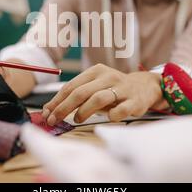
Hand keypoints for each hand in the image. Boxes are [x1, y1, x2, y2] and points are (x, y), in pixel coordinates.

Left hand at [42, 63, 167, 125]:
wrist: (145, 86)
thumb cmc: (114, 89)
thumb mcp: (95, 86)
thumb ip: (76, 95)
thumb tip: (50, 109)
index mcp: (95, 71)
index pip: (71, 86)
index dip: (57, 101)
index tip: (47, 113)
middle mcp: (108, 77)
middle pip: (81, 92)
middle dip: (64, 108)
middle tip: (54, 120)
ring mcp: (122, 88)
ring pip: (98, 98)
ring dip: (83, 111)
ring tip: (77, 119)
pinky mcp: (134, 101)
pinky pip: (120, 110)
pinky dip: (111, 115)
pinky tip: (107, 118)